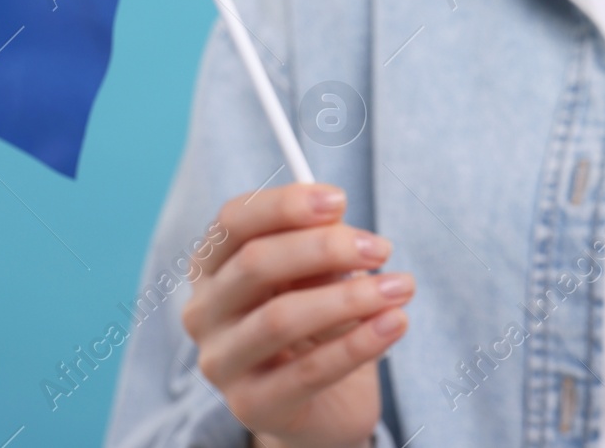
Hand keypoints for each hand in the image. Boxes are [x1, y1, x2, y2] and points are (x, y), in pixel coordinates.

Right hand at [181, 182, 412, 447]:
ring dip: (351, 296)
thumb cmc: (318, 322)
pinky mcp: (252, 405)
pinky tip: (395, 323)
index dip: (285, 205)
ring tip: (401, 287)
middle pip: (256, 263)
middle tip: (381, 248)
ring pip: (281, 318)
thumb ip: (319, 243)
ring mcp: (221, 362)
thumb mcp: (317, 274)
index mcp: (212, 267)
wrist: (322, 402)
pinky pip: (310, 371)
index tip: (340, 199)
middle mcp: (204, 312)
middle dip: (327, 248)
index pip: (233, 221)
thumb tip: (335, 216)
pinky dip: (359, 343)